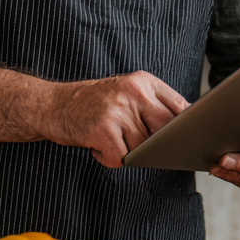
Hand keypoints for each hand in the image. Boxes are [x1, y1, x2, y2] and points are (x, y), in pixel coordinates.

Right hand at [46, 72, 187, 168]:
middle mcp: (133, 92)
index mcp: (143, 81)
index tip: (186, 140)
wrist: (52, 104)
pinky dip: (109, 159)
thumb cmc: (94, 103)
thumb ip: (153, 105)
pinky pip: (121, 158)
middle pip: (166, 129)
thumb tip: (184, 131)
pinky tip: (97, 146)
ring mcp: (118, 110)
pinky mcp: (103, 130)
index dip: (186, 128)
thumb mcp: (126, 92)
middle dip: (160, 144)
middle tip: (143, 147)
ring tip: (110, 139)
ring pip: (143, 148)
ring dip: (128, 152)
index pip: (180, 106)